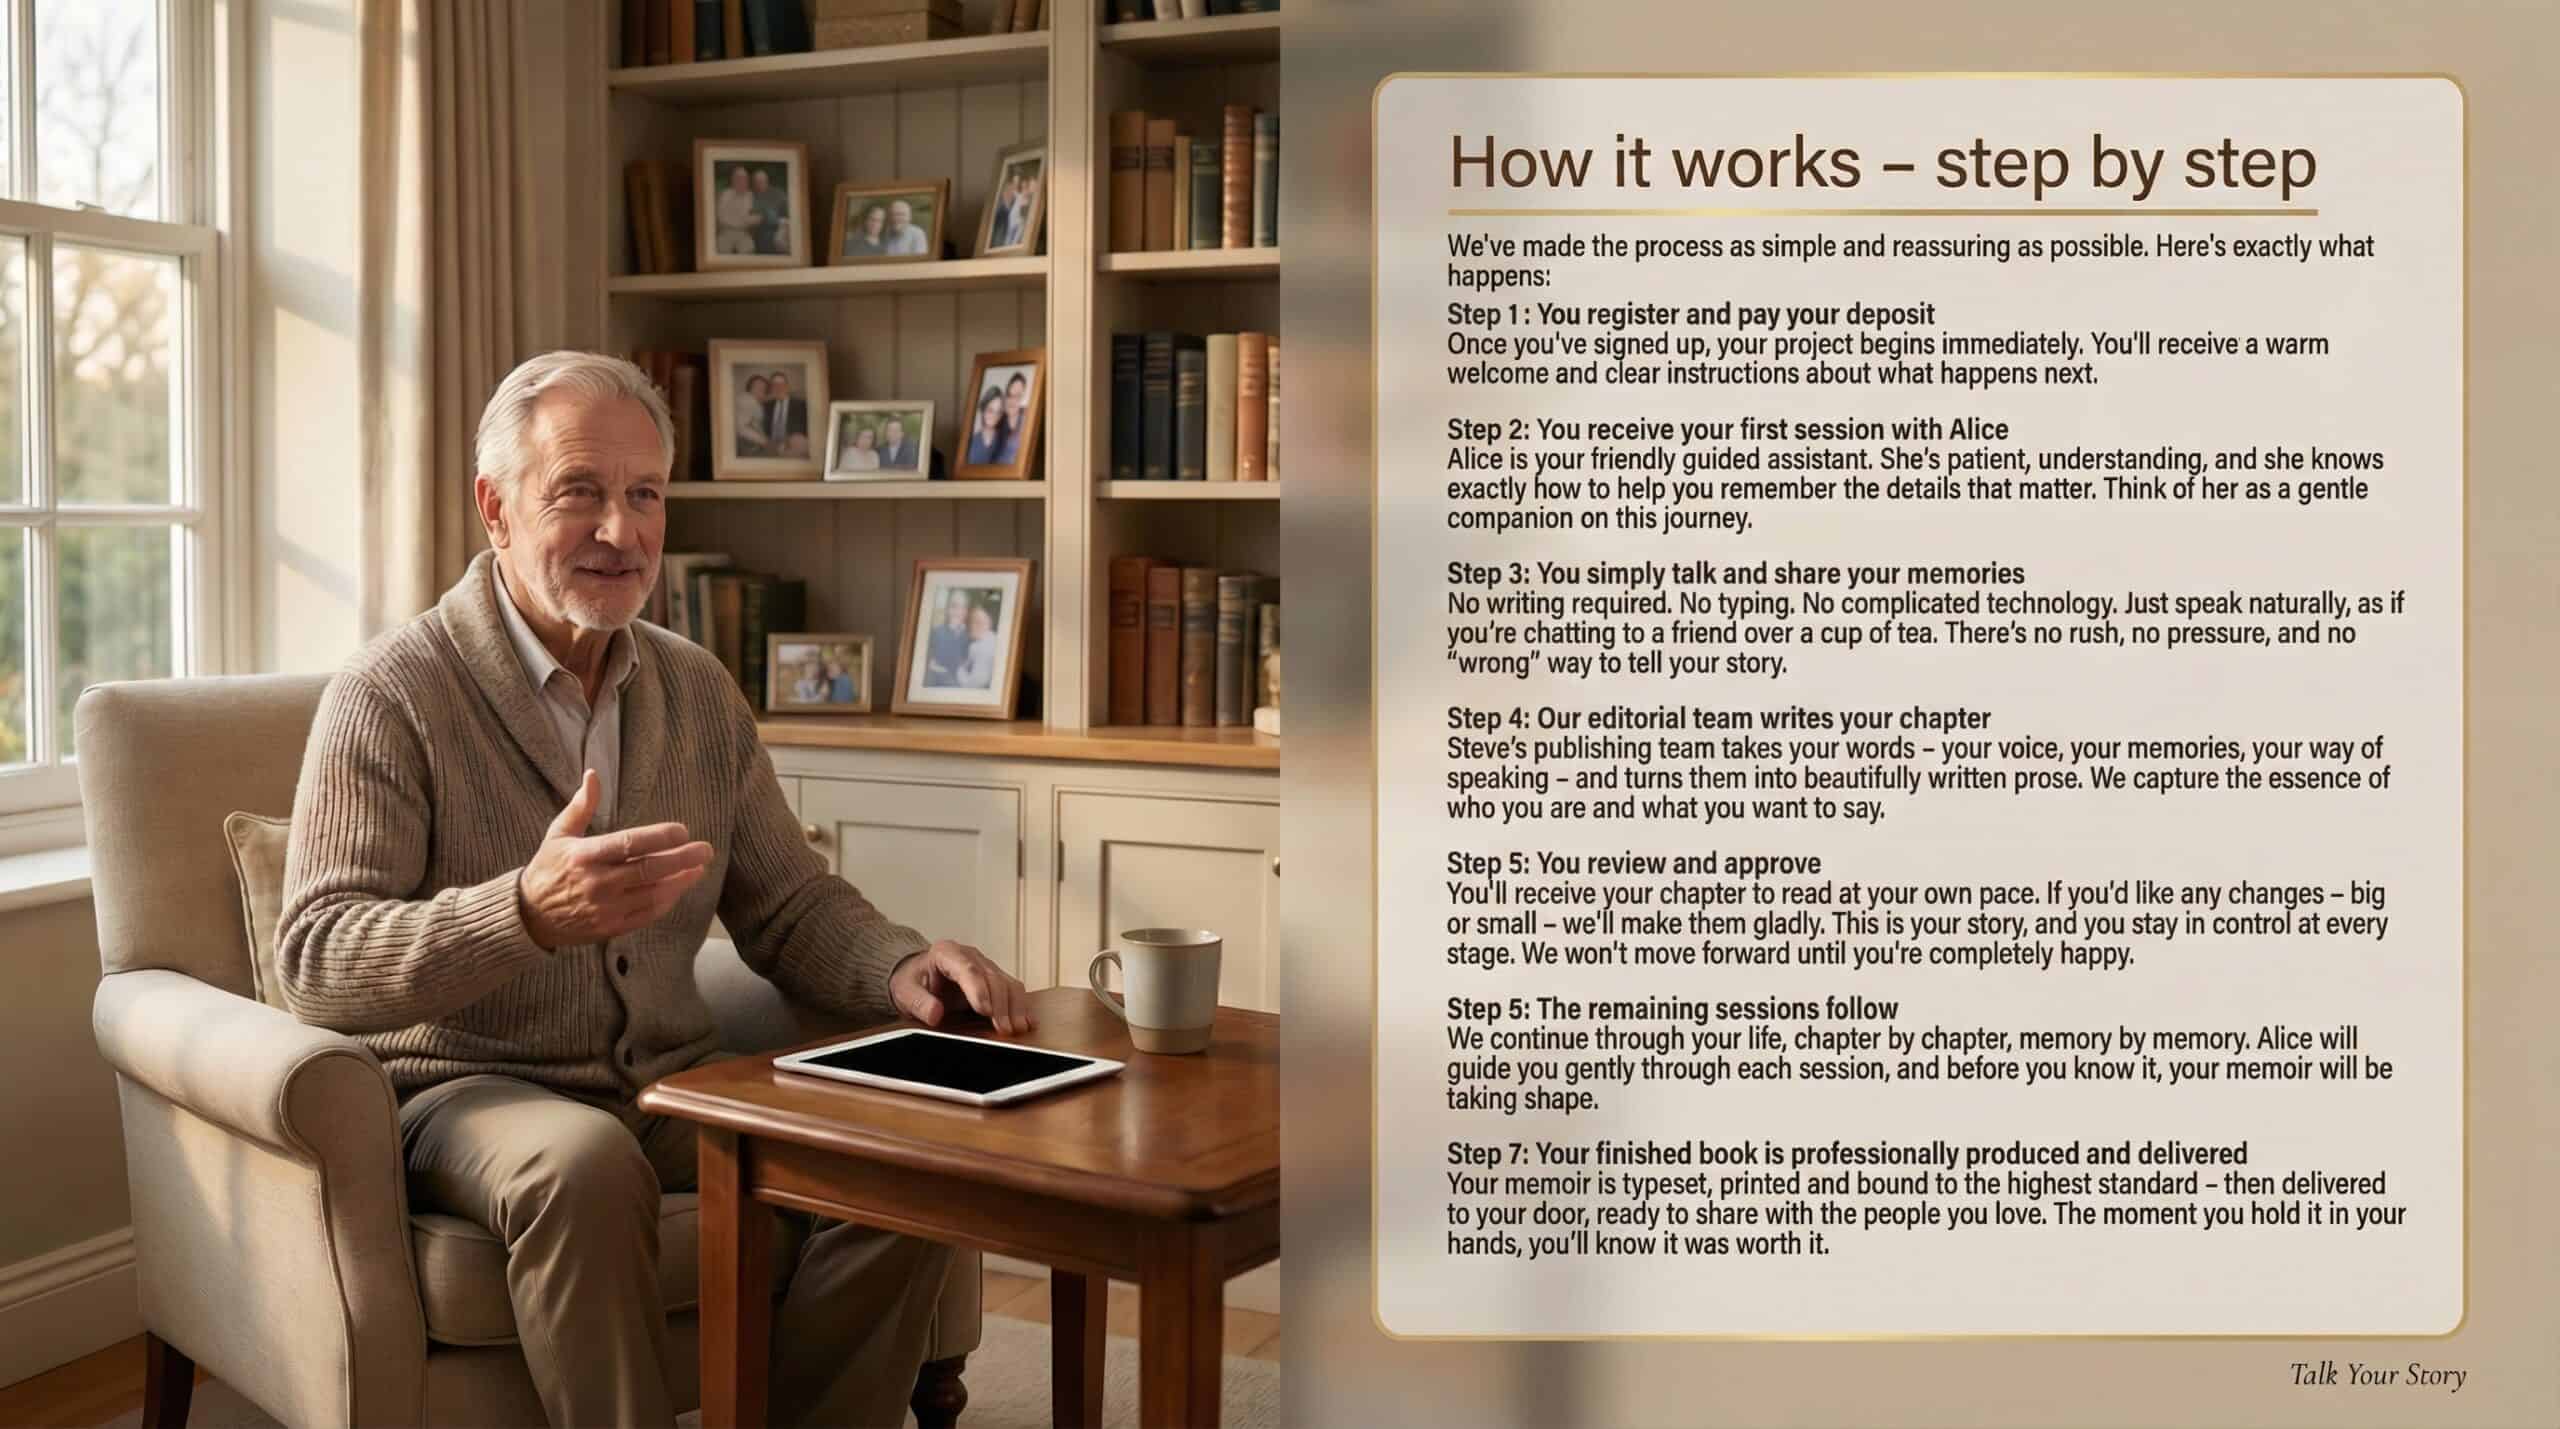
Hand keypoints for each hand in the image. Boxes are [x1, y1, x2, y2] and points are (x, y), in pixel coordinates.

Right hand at [516, 770, 713, 950]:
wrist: (528, 916)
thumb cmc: (547, 868)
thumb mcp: (559, 833)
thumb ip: (581, 806)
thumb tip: (592, 774)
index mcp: (585, 856)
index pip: (630, 844)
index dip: (659, 837)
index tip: (683, 830)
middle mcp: (597, 883)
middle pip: (649, 869)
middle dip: (682, 859)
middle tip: (706, 850)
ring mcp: (605, 908)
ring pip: (653, 894)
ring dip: (680, 881)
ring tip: (699, 868)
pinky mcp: (610, 928)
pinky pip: (646, 914)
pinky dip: (666, 902)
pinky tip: (679, 888)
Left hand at [890, 939, 1033, 1034]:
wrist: (919, 977)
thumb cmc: (912, 981)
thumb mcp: (905, 992)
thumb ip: (918, 1002)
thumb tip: (935, 1012)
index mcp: (946, 953)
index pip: (968, 969)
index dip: (979, 990)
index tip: (985, 1010)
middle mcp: (971, 956)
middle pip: (992, 978)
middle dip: (1001, 1005)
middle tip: (1003, 1028)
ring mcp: (985, 966)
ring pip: (1007, 983)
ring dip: (1015, 1007)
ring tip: (1018, 1028)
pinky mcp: (994, 979)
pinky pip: (1013, 990)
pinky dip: (1021, 1006)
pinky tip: (1027, 1021)